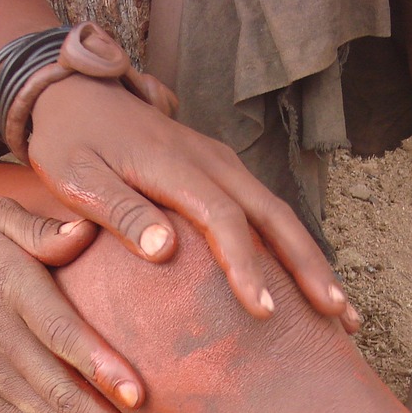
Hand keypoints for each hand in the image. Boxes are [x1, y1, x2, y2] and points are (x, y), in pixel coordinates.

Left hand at [26, 76, 359, 332]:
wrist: (76, 96)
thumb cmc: (70, 142)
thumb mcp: (75, 176)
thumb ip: (117, 210)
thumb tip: (162, 250)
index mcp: (175, 167)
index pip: (223, 219)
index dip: (246, 265)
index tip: (264, 311)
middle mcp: (211, 162)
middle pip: (273, 216)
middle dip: (308, 266)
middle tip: (337, 316)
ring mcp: (222, 165)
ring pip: (279, 215)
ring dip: (312, 262)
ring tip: (342, 313)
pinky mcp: (223, 173)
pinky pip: (267, 212)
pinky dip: (294, 249)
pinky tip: (309, 283)